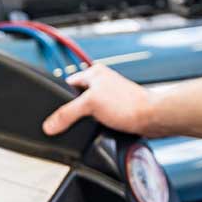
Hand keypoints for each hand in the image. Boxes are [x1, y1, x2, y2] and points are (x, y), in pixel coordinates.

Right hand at [42, 63, 156, 136]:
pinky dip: (96, 124)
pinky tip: (98, 129)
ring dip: (86, 119)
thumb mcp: (90, 105)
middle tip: (72, 120)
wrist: (151, 118)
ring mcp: (109, 96)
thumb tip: (50, 124)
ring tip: (89, 124)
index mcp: (94, 72)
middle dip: (73, 111)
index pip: (67, 83)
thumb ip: (67, 114)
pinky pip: (98, 117)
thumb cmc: (128, 104)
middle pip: (77, 98)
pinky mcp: (116, 109)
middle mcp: (102, 82)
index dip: (60, 98)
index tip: (54, 112)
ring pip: (88, 109)